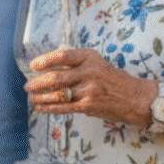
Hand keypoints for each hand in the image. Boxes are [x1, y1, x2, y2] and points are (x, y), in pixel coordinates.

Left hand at [25, 48, 152, 126]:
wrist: (135, 98)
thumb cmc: (113, 78)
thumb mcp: (96, 63)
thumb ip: (76, 64)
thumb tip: (49, 69)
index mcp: (89, 57)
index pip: (63, 56)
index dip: (46, 60)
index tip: (33, 65)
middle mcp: (89, 71)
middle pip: (57, 76)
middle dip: (39, 82)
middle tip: (27, 85)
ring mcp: (89, 90)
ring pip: (59, 93)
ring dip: (41, 96)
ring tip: (31, 97)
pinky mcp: (89, 105)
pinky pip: (65, 107)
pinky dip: (50, 108)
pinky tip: (40, 107)